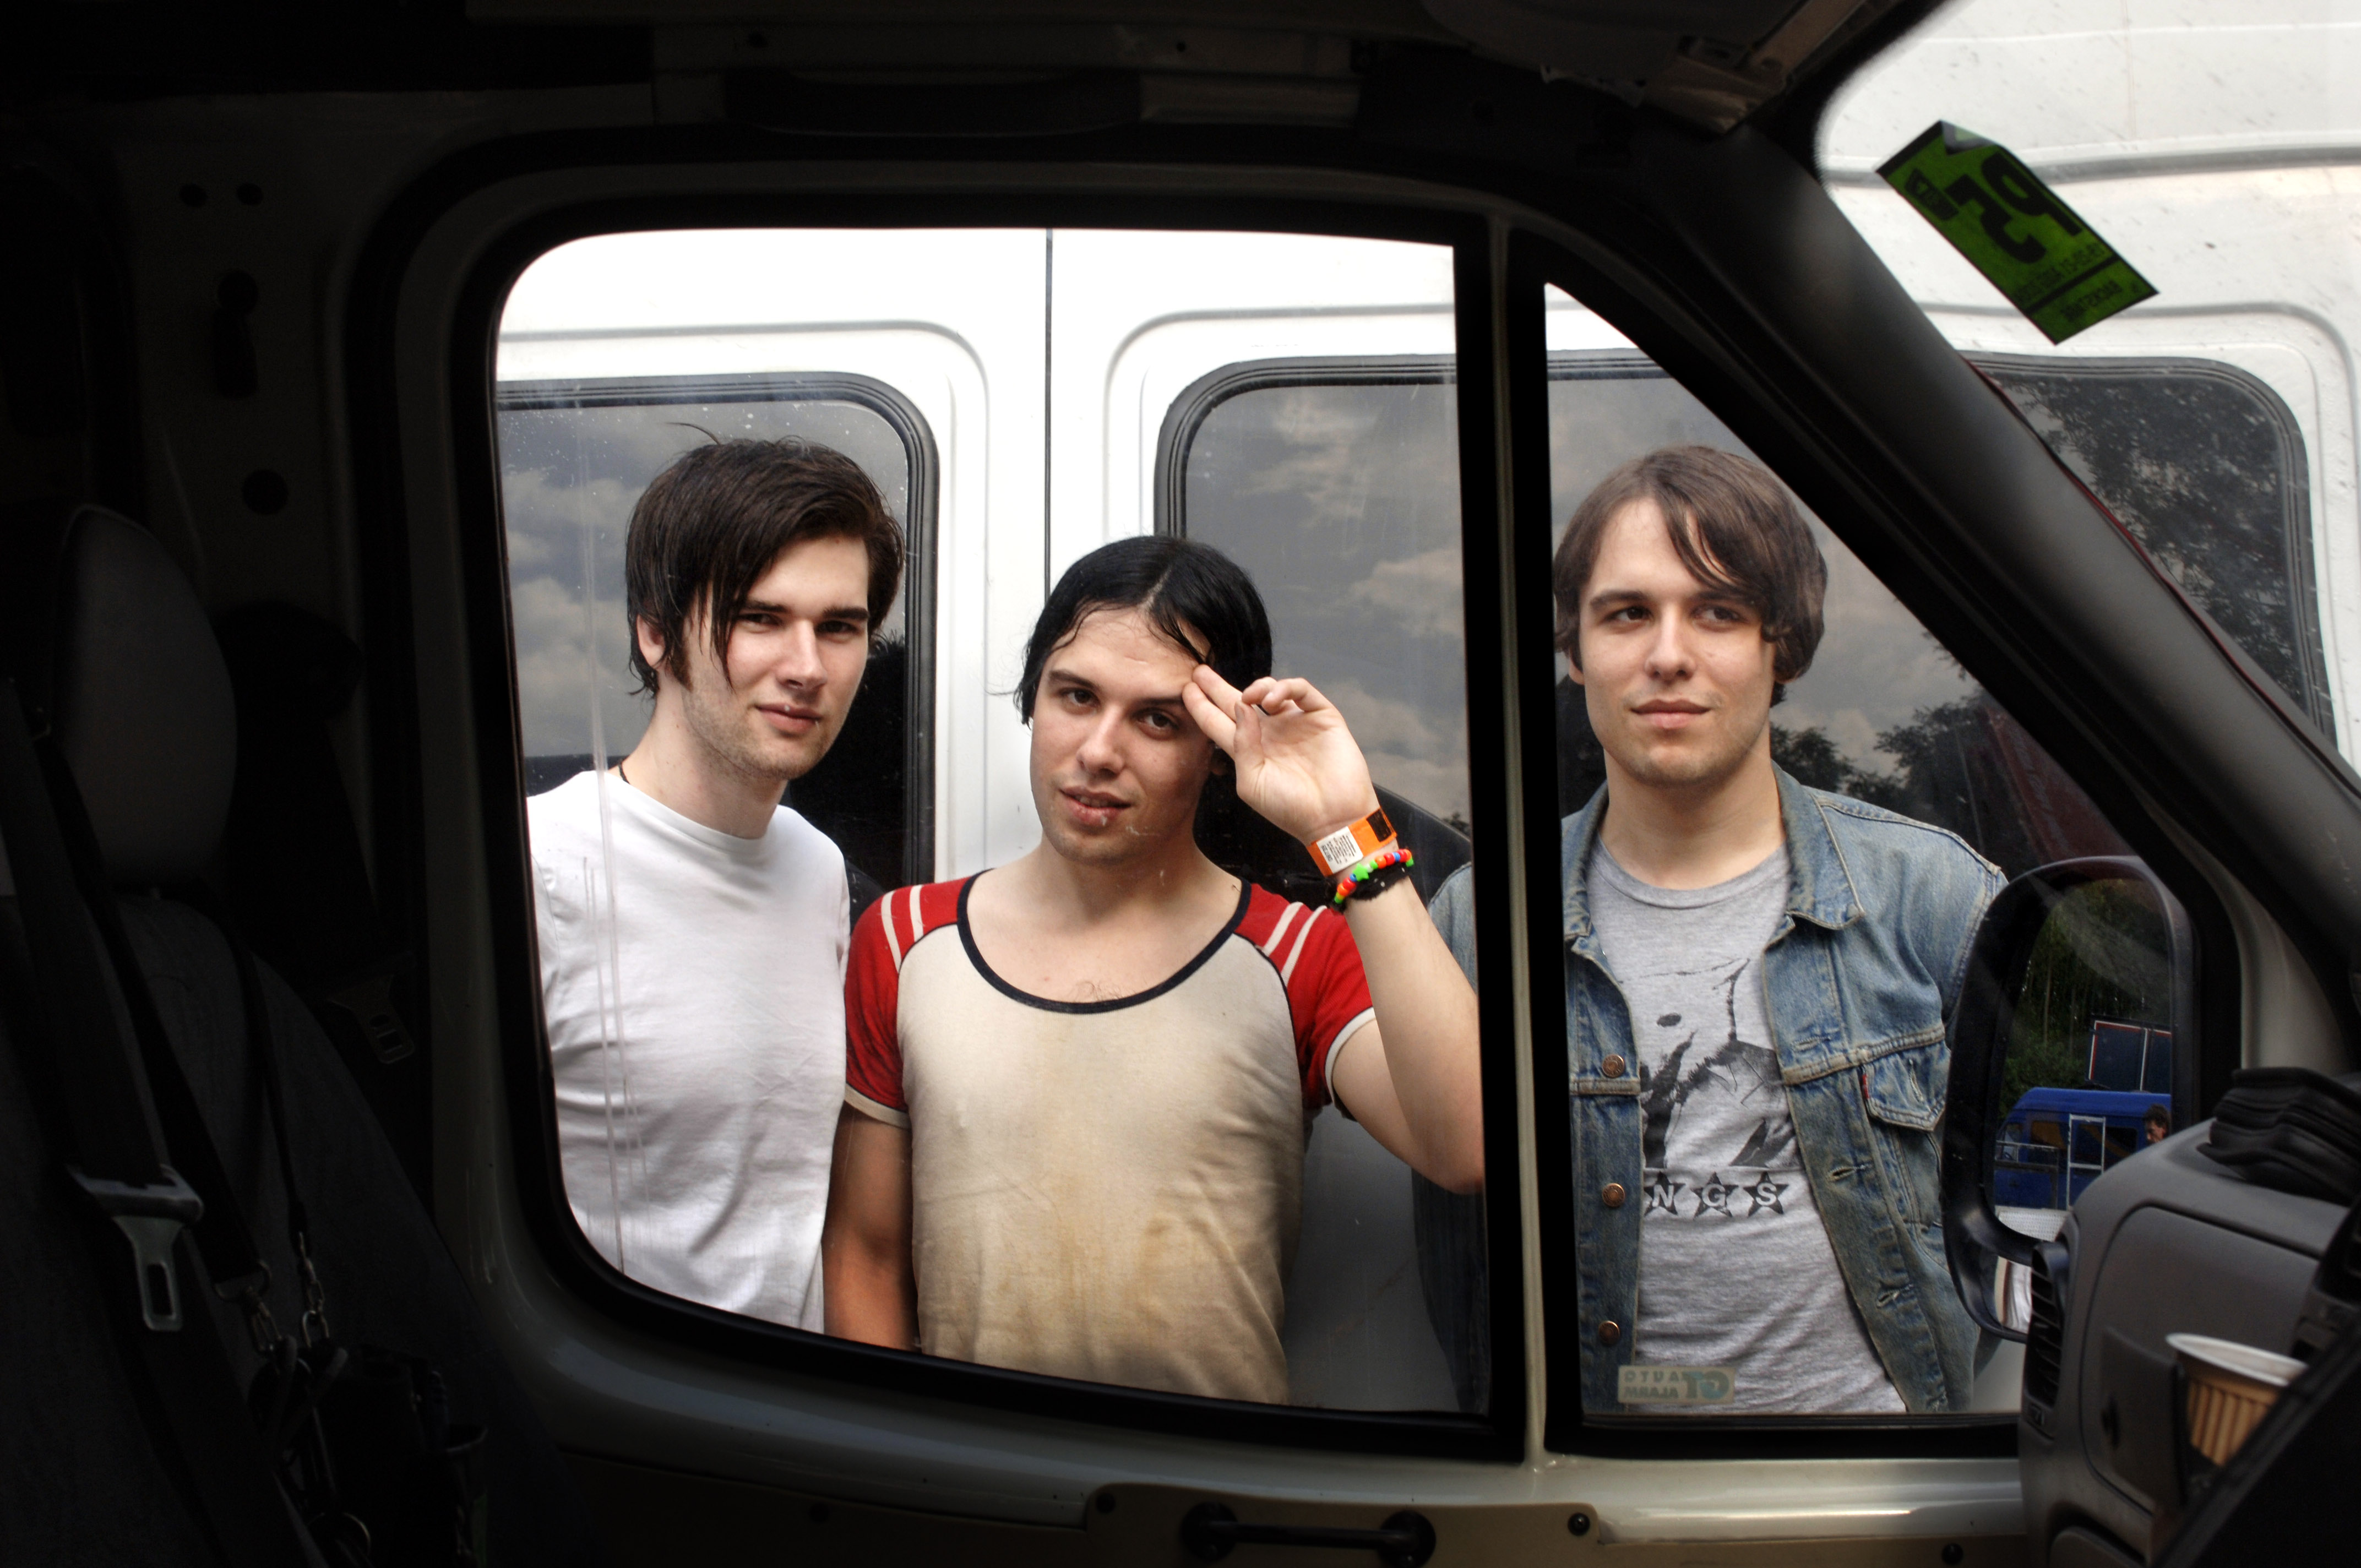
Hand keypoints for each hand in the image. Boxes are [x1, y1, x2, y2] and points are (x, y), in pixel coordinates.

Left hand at [1183, 667, 1380, 845]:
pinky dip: (1285, 687)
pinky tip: (1271, 701)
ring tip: (1248, 696)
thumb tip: (1239, 706)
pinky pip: (1302, 691)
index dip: (1202, 706)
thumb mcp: (1251, 781)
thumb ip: (1241, 744)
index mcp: (1250, 750)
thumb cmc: (1290, 808)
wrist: (1333, 818)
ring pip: (1271, 690)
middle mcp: (1271, 733)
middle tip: (1200, 671)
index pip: (1219, 723)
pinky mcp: (1321, 716)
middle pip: (1239, 702)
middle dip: (1218, 686)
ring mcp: (1296, 722)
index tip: (1186, 690)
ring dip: (1256, 686)